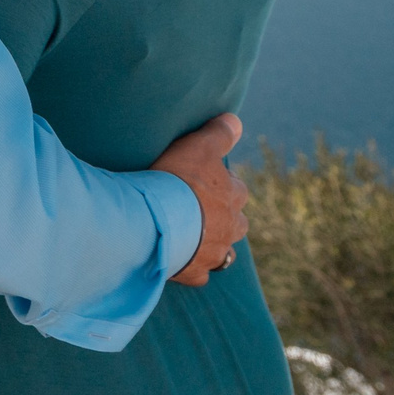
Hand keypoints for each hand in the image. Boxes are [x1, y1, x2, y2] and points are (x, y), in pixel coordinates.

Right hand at [151, 113, 246, 287]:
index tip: (203, 180)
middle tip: (197, 208)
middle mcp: (231, 227)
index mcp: (234, 197)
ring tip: (192, 236)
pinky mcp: (195, 272)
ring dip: (212, 244)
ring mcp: (214, 252)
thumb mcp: (198, 146)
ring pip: (223, 251)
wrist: (156, 220)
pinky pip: (200, 273)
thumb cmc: (177, 179)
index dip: (222, 184)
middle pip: (236, 223)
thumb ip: (218, 133)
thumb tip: (236, 121)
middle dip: (222, 217)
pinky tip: (180, 260)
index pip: (237, 189)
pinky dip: (193, 267)